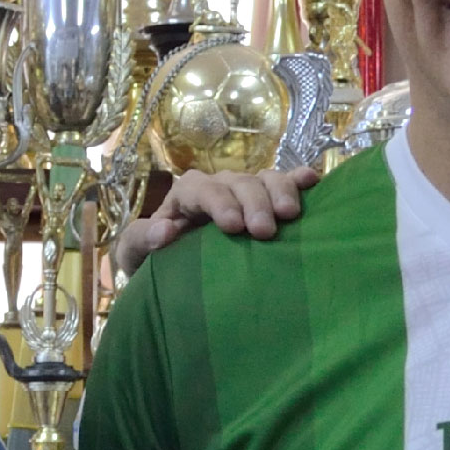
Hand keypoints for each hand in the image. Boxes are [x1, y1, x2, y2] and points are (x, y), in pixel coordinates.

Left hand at [111, 162, 320, 280]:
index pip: (201, 190)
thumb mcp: (136, 253)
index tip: (233, 227)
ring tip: (291, 214)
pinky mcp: (267, 200)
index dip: (219, 203)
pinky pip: (286, 183)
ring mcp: (246, 192)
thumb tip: (163, 232)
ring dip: (280, 192)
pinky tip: (313, 181)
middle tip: (265, 231)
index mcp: (186, 196)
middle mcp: (219, 187)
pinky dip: (299, 180)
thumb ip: (140, 240)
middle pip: (239, 183)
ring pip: (265, 179)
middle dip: (253, 203)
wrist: (177, 270)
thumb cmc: (156, 261)